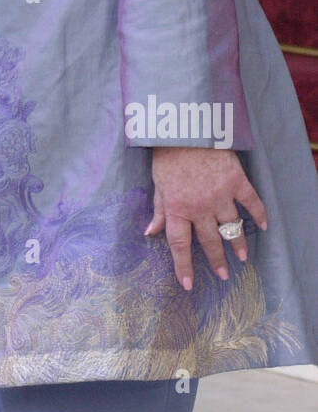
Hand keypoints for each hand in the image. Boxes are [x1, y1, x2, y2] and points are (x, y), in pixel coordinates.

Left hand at [146, 146, 267, 291]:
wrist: (185, 127)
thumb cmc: (167, 154)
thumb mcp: (157, 183)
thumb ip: (158, 209)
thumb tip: (149, 232)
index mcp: (176, 208)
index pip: (179, 245)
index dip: (184, 267)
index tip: (189, 285)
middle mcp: (199, 207)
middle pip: (209, 241)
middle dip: (217, 260)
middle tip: (224, 275)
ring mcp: (219, 195)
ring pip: (231, 226)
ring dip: (237, 243)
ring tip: (242, 256)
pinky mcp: (236, 181)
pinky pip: (250, 203)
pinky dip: (258, 215)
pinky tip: (263, 226)